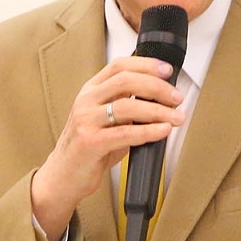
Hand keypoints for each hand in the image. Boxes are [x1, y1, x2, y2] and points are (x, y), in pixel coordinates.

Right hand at [31, 55, 184, 240]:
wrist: (64, 176)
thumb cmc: (90, 148)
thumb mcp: (107, 120)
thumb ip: (127, 107)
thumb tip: (163, 100)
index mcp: (91, 90)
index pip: (120, 66)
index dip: (146, 64)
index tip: (167, 71)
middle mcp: (86, 101)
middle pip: (126, 81)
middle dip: (157, 87)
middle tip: (177, 97)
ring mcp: (86, 120)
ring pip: (128, 106)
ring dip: (158, 111)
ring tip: (176, 117)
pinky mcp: (90, 142)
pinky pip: (125, 133)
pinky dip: (148, 131)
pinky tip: (162, 131)